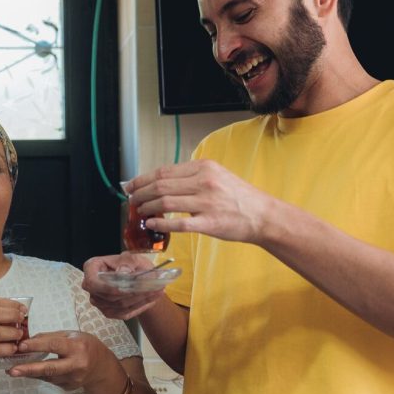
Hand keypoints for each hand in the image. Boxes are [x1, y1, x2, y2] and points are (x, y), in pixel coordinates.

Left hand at [5, 331, 119, 390]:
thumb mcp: (71, 335)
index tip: (21, 346)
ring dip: (29, 373)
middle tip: (12, 370)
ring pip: (47, 376)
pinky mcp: (68, 387)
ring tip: (13, 370)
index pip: (54, 345)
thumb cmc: (85, 346)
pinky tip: (28, 371)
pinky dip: (38, 375)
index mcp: (78, 347)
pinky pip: (49, 381)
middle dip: (29, 369)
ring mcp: (73, 379)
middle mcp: (77, 365)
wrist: (101, 366)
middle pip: (50, 368)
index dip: (36, 346)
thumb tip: (27, 340)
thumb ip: (50, 337)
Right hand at [82, 252, 168, 319]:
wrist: (139, 277)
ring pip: (118, 305)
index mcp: (92, 268)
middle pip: (107, 296)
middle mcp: (92, 287)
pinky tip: (151, 299)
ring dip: (138, 300)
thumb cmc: (132, 264)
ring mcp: (99, 301)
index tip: (125, 288)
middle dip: (130, 293)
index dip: (107, 288)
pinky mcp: (108, 311)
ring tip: (156, 291)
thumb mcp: (132, 257)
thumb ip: (127, 262)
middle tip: (151, 288)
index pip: (92, 282)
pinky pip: (123, 313)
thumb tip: (123, 271)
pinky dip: (139, 307)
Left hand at [127, 159, 273, 243]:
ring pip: (165, 203)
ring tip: (140, 212)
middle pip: (160, 186)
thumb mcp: (217, 176)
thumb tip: (161, 182)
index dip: (142, 179)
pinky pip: (178, 224)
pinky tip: (152, 225)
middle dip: (140, 194)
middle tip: (131, 200)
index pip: (164, 171)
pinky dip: (161, 224)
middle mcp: (204, 182)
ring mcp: (206, 203)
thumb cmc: (239, 197)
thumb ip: (192, 177)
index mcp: (204, 168)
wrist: (262, 215)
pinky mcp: (209, 223)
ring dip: (147, 208)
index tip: (131, 186)